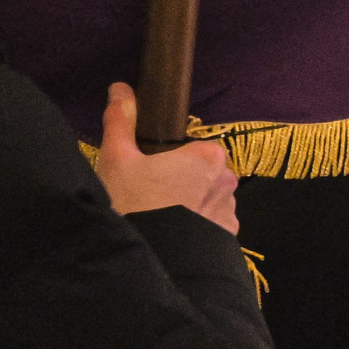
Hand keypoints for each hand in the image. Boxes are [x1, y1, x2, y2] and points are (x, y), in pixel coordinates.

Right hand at [95, 82, 238, 232]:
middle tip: (150, 195)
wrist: (145, 259)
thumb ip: (121, 120)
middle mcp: (228, 181)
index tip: (151, 171)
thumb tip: (120, 88)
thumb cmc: (131, 204)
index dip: (172, 158)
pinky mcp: (229, 237)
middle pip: (203, 173)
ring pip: (209, 198)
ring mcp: (231, 211)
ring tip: (160, 217)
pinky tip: (173, 234)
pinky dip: (197, 226)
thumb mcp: (117, 158)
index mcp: (208, 156)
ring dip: (191, 204)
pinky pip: (213, 224)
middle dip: (181, 181)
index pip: (195, 147)